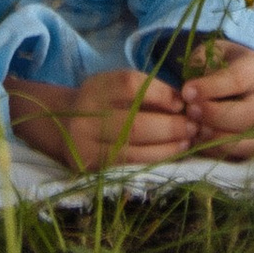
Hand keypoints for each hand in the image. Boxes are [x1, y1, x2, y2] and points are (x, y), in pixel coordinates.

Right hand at [7, 66, 194, 172]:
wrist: (61, 125)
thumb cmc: (101, 102)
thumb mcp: (116, 86)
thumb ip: (146, 91)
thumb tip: (183, 103)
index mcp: (96, 87)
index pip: (131, 85)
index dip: (160, 93)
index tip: (181, 101)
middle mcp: (87, 115)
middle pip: (134, 122)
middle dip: (170, 126)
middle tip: (193, 125)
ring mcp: (86, 144)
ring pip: (133, 149)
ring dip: (167, 146)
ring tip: (188, 140)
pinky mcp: (90, 167)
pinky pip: (128, 165)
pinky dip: (155, 159)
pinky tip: (172, 154)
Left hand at [176, 41, 253, 160]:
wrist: (230, 79)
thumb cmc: (216, 64)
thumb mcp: (208, 54)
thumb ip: (199, 66)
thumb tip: (188, 92)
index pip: (238, 80)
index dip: (211, 88)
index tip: (186, 91)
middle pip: (250, 114)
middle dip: (216, 116)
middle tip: (190, 112)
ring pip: (249, 140)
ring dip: (217, 138)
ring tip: (194, 129)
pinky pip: (241, 155)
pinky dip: (217, 151)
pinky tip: (198, 141)